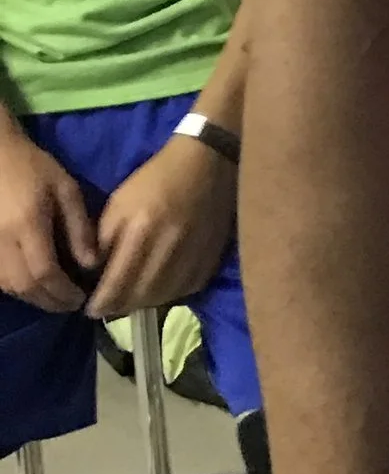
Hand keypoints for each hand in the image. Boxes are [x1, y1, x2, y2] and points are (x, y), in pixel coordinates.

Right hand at [0, 124, 99, 310]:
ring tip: (55, 298)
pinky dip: (15, 287)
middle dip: (49, 302)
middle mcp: (3, 239)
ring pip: (7, 286)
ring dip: (32, 298)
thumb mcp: (66, 189)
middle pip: (24, 286)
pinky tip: (33, 285)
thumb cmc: (32, 167)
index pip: (44, 272)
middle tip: (70, 305)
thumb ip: (79, 228)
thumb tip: (91, 265)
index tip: (81, 299)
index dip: (62, 292)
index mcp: (27, 224)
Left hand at [87, 136, 235, 321]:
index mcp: (142, 230)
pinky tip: (160, 289)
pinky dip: (171, 295)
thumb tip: (96, 271)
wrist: (206, 164)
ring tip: (132, 302)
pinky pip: (188, 289)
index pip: (118, 281)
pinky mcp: (211, 258)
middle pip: (141, 295)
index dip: (102, 302)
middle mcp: (169, 248)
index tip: (91, 310)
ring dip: (144, 304)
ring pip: (165, 296)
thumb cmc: (154, 180)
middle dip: (121, 307)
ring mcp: (194, 255)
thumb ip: (104, 238)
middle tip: (109, 309)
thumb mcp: (119, 202)